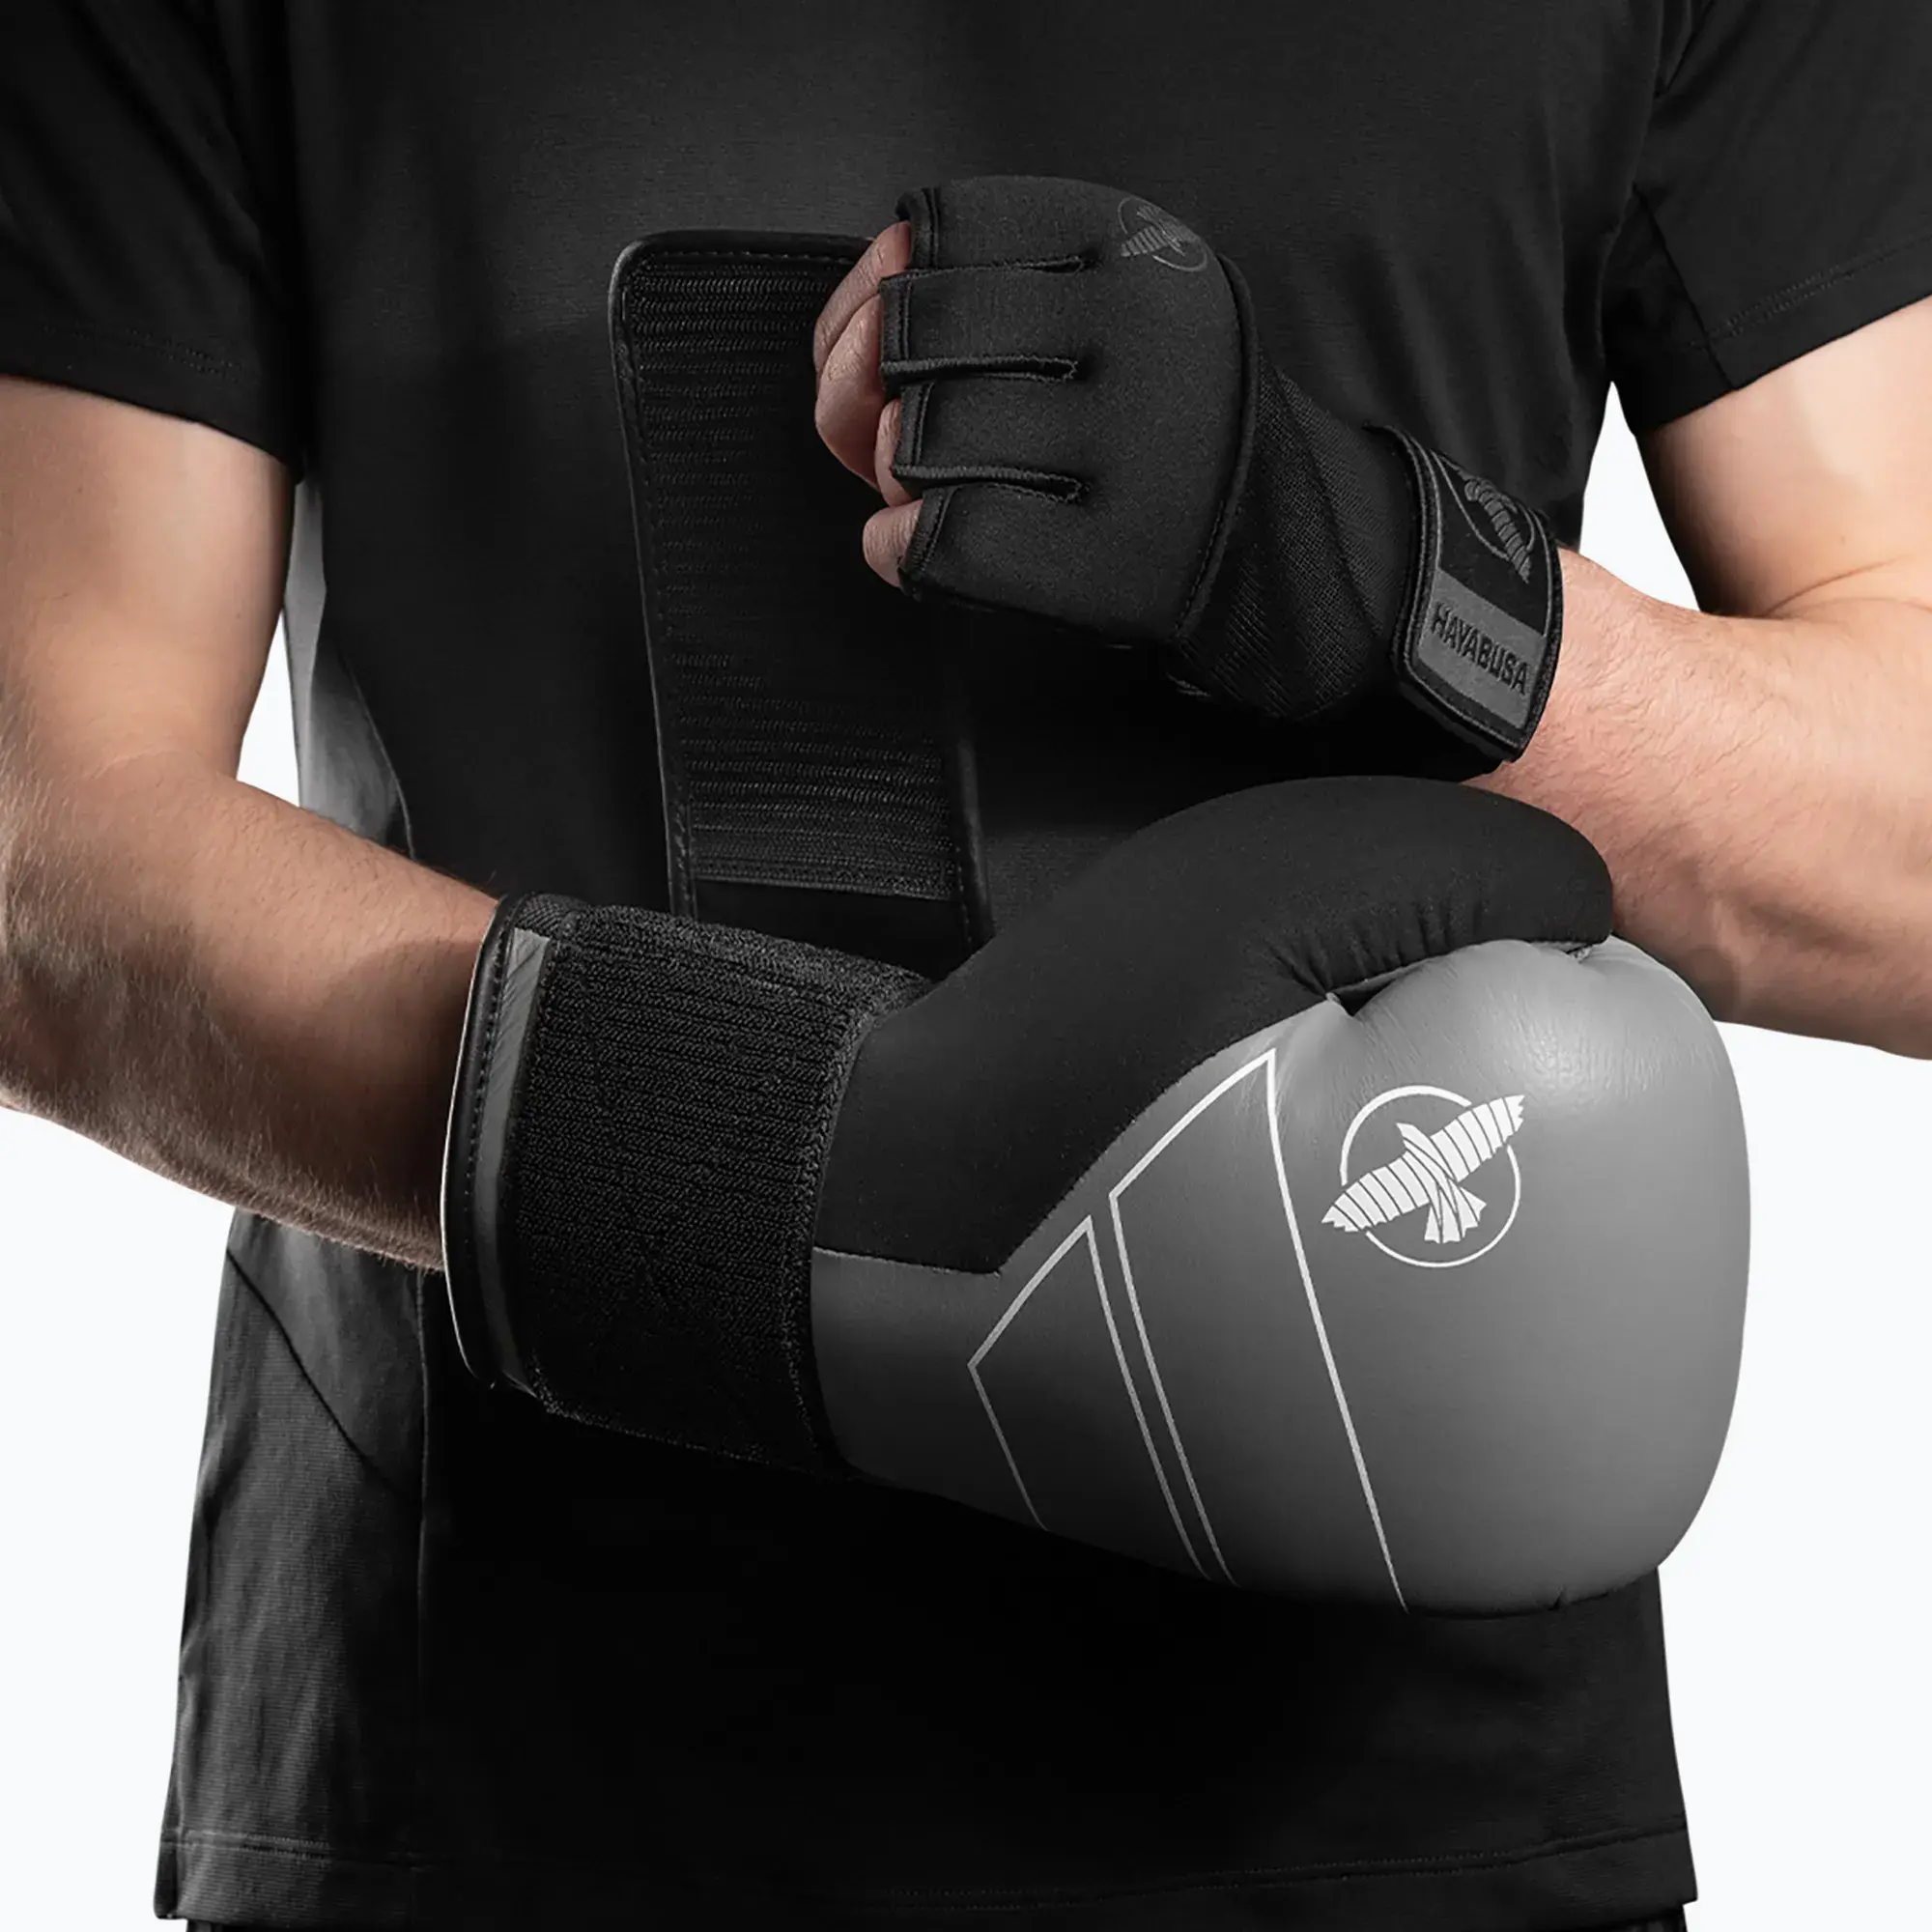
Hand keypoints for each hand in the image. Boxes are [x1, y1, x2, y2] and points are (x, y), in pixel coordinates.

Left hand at [813, 176, 1564, 774]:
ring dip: (899, 484)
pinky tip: (924, 550)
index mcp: (1147, 250)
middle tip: (917, 441)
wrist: (1304, 568)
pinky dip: (901, 552)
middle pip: (915, 336)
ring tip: (948, 495)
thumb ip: (973, 303)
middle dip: (876, 398)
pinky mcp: (1124, 561)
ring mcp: (1145, 450)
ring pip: (922, 441)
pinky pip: (943, 542)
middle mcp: (1152, 335)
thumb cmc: (1172, 443)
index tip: (908, 351)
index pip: (945, 230)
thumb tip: (854, 332)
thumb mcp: (1103, 327)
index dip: (881, 295)